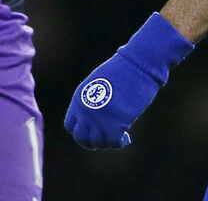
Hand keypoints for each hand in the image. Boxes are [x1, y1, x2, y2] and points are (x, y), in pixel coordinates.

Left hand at [64, 13, 193, 148]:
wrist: (137, 64)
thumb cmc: (122, 70)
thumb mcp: (98, 83)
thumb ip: (92, 100)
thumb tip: (96, 117)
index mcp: (79, 98)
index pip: (70, 126)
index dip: (82, 132)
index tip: (94, 131)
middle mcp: (85, 111)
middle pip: (81, 138)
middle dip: (93, 142)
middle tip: (106, 138)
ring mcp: (99, 119)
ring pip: (98, 143)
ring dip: (108, 143)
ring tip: (119, 136)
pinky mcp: (116, 124)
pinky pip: (114, 142)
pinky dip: (120, 143)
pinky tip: (127, 138)